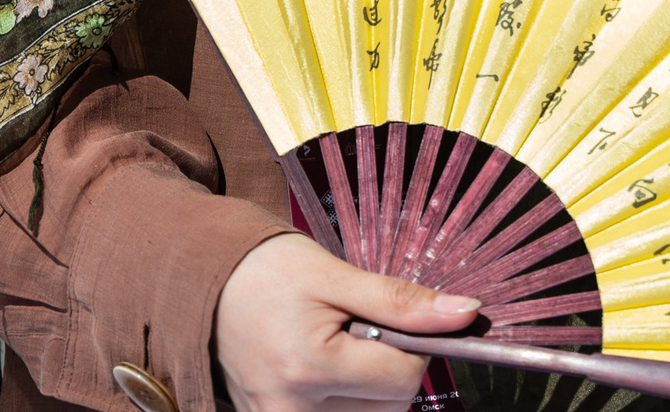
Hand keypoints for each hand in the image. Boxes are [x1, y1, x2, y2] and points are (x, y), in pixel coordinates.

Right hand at [213, 231, 479, 411]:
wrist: (203, 284)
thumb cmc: (266, 271)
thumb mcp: (335, 275)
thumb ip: (400, 300)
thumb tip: (466, 314)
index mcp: (312, 366)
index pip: (406, 378)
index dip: (412, 343)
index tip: (389, 317)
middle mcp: (293, 408)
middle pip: (391, 406)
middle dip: (389, 365)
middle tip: (355, 327)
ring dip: (369, 386)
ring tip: (335, 346)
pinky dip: (345, 399)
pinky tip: (324, 369)